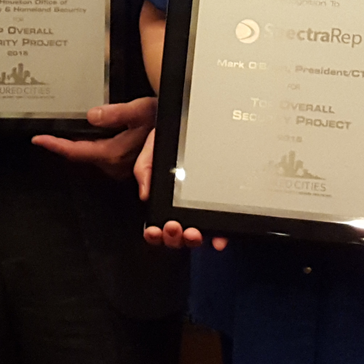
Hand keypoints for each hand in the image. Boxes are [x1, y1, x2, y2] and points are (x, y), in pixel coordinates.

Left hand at [32, 97, 156, 183]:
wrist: (179, 127)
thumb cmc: (162, 117)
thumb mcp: (141, 109)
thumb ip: (117, 113)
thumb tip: (94, 116)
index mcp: (116, 153)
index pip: (79, 152)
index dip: (57, 146)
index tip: (39, 140)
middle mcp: (117, 165)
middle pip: (82, 156)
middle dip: (64, 147)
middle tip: (44, 138)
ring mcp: (121, 167)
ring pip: (91, 158)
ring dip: (76, 148)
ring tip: (59, 138)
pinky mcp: (126, 165)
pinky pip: (101, 157)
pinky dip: (89, 148)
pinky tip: (85, 139)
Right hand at [132, 123, 226, 250]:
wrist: (187, 122)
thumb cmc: (168, 138)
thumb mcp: (151, 151)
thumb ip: (144, 170)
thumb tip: (145, 194)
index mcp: (163, 199)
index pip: (157, 226)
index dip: (155, 234)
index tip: (156, 230)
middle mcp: (181, 208)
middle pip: (176, 236)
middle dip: (174, 238)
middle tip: (175, 228)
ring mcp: (199, 209)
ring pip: (196, 236)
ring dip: (193, 240)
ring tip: (193, 232)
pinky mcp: (217, 206)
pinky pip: (218, 226)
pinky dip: (219, 235)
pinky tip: (219, 238)